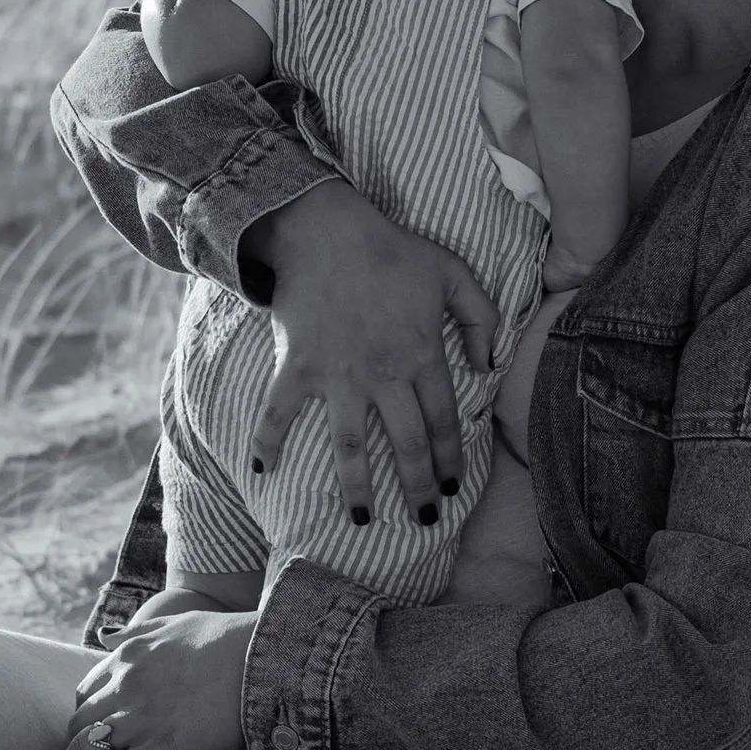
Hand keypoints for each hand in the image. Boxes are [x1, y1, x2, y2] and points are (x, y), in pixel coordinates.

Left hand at [52, 608, 255, 749]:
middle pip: (79, 724)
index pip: (87, 692)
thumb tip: (104, 634)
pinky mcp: (159, 749)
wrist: (262, 658)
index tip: (88, 734)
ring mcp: (139, 720)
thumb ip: (135, 632)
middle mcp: (125, 686)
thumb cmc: (228, 638)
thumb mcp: (174, 623)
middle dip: (71, 749)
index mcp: (128, 657)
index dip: (84, 716)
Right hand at [249, 180, 497, 519]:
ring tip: (362, 520)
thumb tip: (488, 366)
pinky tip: (262, 471)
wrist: (328, 230)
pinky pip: (279, 412)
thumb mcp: (453, 274)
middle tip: (422, 519)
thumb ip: (482, 319)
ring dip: (356, 487)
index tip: (452, 489)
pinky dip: (267, 442)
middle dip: (417, 488)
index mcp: (422, 356)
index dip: (450, 460)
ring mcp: (338, 375)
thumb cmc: (393, 249)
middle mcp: (383, 375)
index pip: (443, 422)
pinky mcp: (298, 367)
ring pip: (350, 446)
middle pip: (406, 444)